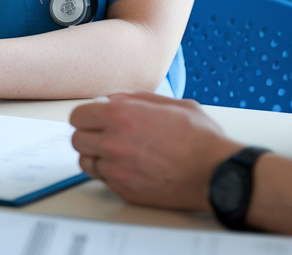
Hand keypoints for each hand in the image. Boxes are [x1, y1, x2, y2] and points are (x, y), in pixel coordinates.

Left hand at [69, 93, 242, 210]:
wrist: (215, 174)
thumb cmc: (200, 139)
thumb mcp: (174, 104)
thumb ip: (138, 99)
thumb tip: (115, 99)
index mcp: (122, 116)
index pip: (78, 116)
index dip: (86, 116)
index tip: (93, 119)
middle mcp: (114, 143)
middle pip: (77, 140)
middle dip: (89, 136)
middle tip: (104, 136)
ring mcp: (117, 170)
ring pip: (86, 162)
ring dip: (96, 157)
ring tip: (115, 153)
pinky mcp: (124, 191)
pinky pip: (102, 180)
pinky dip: (110, 174)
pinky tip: (129, 168)